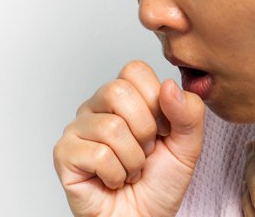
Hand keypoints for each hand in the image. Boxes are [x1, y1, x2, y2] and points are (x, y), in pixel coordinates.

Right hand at [53, 61, 204, 216]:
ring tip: (130, 170)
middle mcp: (96, 107)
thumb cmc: (159, 183)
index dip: (156, 101)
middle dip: (144, 130)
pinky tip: (113, 180)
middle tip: (145, 151)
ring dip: (133, 160)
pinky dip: (116, 174)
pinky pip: (97, 154)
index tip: (162, 129)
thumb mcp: (188, 145)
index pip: (134, 70)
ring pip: (110, 127)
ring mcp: (77, 129)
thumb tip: (170, 86)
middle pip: (117, 91)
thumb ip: (189, 112)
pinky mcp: (64, 154)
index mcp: (124, 97)